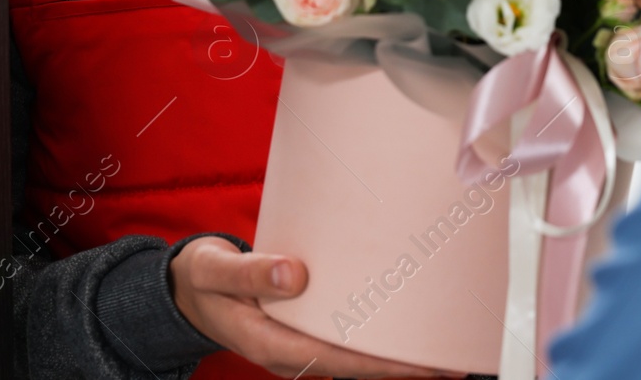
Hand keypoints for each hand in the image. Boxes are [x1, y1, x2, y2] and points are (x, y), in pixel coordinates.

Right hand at [170, 236, 459, 378]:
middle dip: (402, 369)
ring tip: (440, 348)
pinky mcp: (304, 332)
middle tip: (453, 361)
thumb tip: (293, 276)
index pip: (337, 360)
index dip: (381, 366)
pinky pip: (345, 342)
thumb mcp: (215, 271)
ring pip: (353, 360)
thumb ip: (249, 273)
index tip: (422, 365)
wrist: (187, 289)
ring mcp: (298, 345)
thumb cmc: (203, 279)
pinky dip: (375, 340)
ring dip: (393, 357)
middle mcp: (290, 352)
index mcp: (269, 343)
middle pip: (355, 368)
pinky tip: (402, 327)